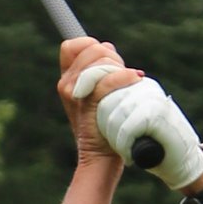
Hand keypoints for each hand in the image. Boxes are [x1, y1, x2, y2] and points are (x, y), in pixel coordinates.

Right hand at [57, 37, 134, 170]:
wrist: (100, 158)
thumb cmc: (104, 127)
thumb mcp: (98, 94)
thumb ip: (100, 70)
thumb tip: (108, 47)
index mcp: (66, 81)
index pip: (71, 46)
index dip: (91, 45)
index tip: (107, 61)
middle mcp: (66, 85)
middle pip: (90, 49)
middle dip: (111, 56)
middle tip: (123, 75)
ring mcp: (75, 94)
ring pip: (99, 61)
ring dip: (118, 66)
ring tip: (128, 82)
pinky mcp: (88, 104)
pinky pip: (107, 79)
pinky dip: (124, 76)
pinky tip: (136, 79)